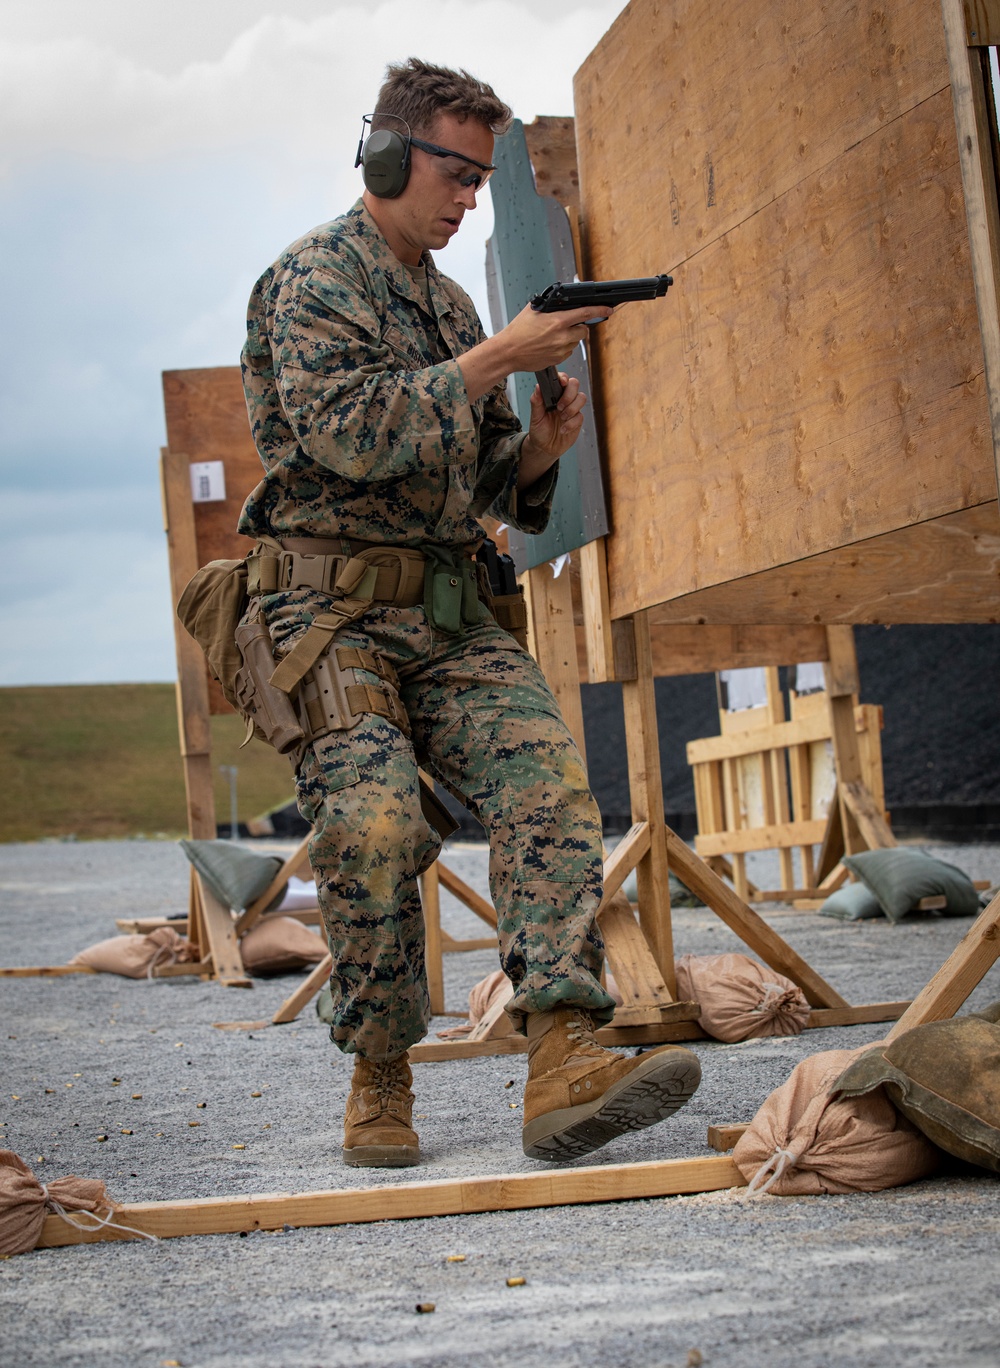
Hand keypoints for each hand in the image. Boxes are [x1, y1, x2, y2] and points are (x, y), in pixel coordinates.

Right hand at [457, 302, 611, 404]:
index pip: (585, 314)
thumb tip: (560, 299)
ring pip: (576, 342)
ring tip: (554, 335)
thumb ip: (550, 304)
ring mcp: (560, 349)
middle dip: (581, 326)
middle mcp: (561, 336)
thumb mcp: (533, 310)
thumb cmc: (518, 331)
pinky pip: (567, 352)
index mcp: (557, 321)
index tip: (607, 309)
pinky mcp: (557, 360)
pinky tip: (550, 344)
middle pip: (584, 331)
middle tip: (570, 324)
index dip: (599, 311)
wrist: (508, 352)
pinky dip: (563, 347)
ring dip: (571, 337)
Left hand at [517, 374, 586, 489]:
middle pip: (575, 384)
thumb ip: (536, 401)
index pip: (562, 379)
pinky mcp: (577, 420)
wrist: (544, 447)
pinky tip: (562, 430)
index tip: (561, 383)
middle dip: (569, 394)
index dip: (564, 378)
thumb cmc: (539, 429)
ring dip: (572, 408)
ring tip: (562, 418)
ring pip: (581, 398)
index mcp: (553, 394)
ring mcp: (572, 409)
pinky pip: (580, 417)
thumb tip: (538, 387)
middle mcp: (564, 398)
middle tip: (559, 406)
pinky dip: (571, 424)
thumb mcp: (535, 416)